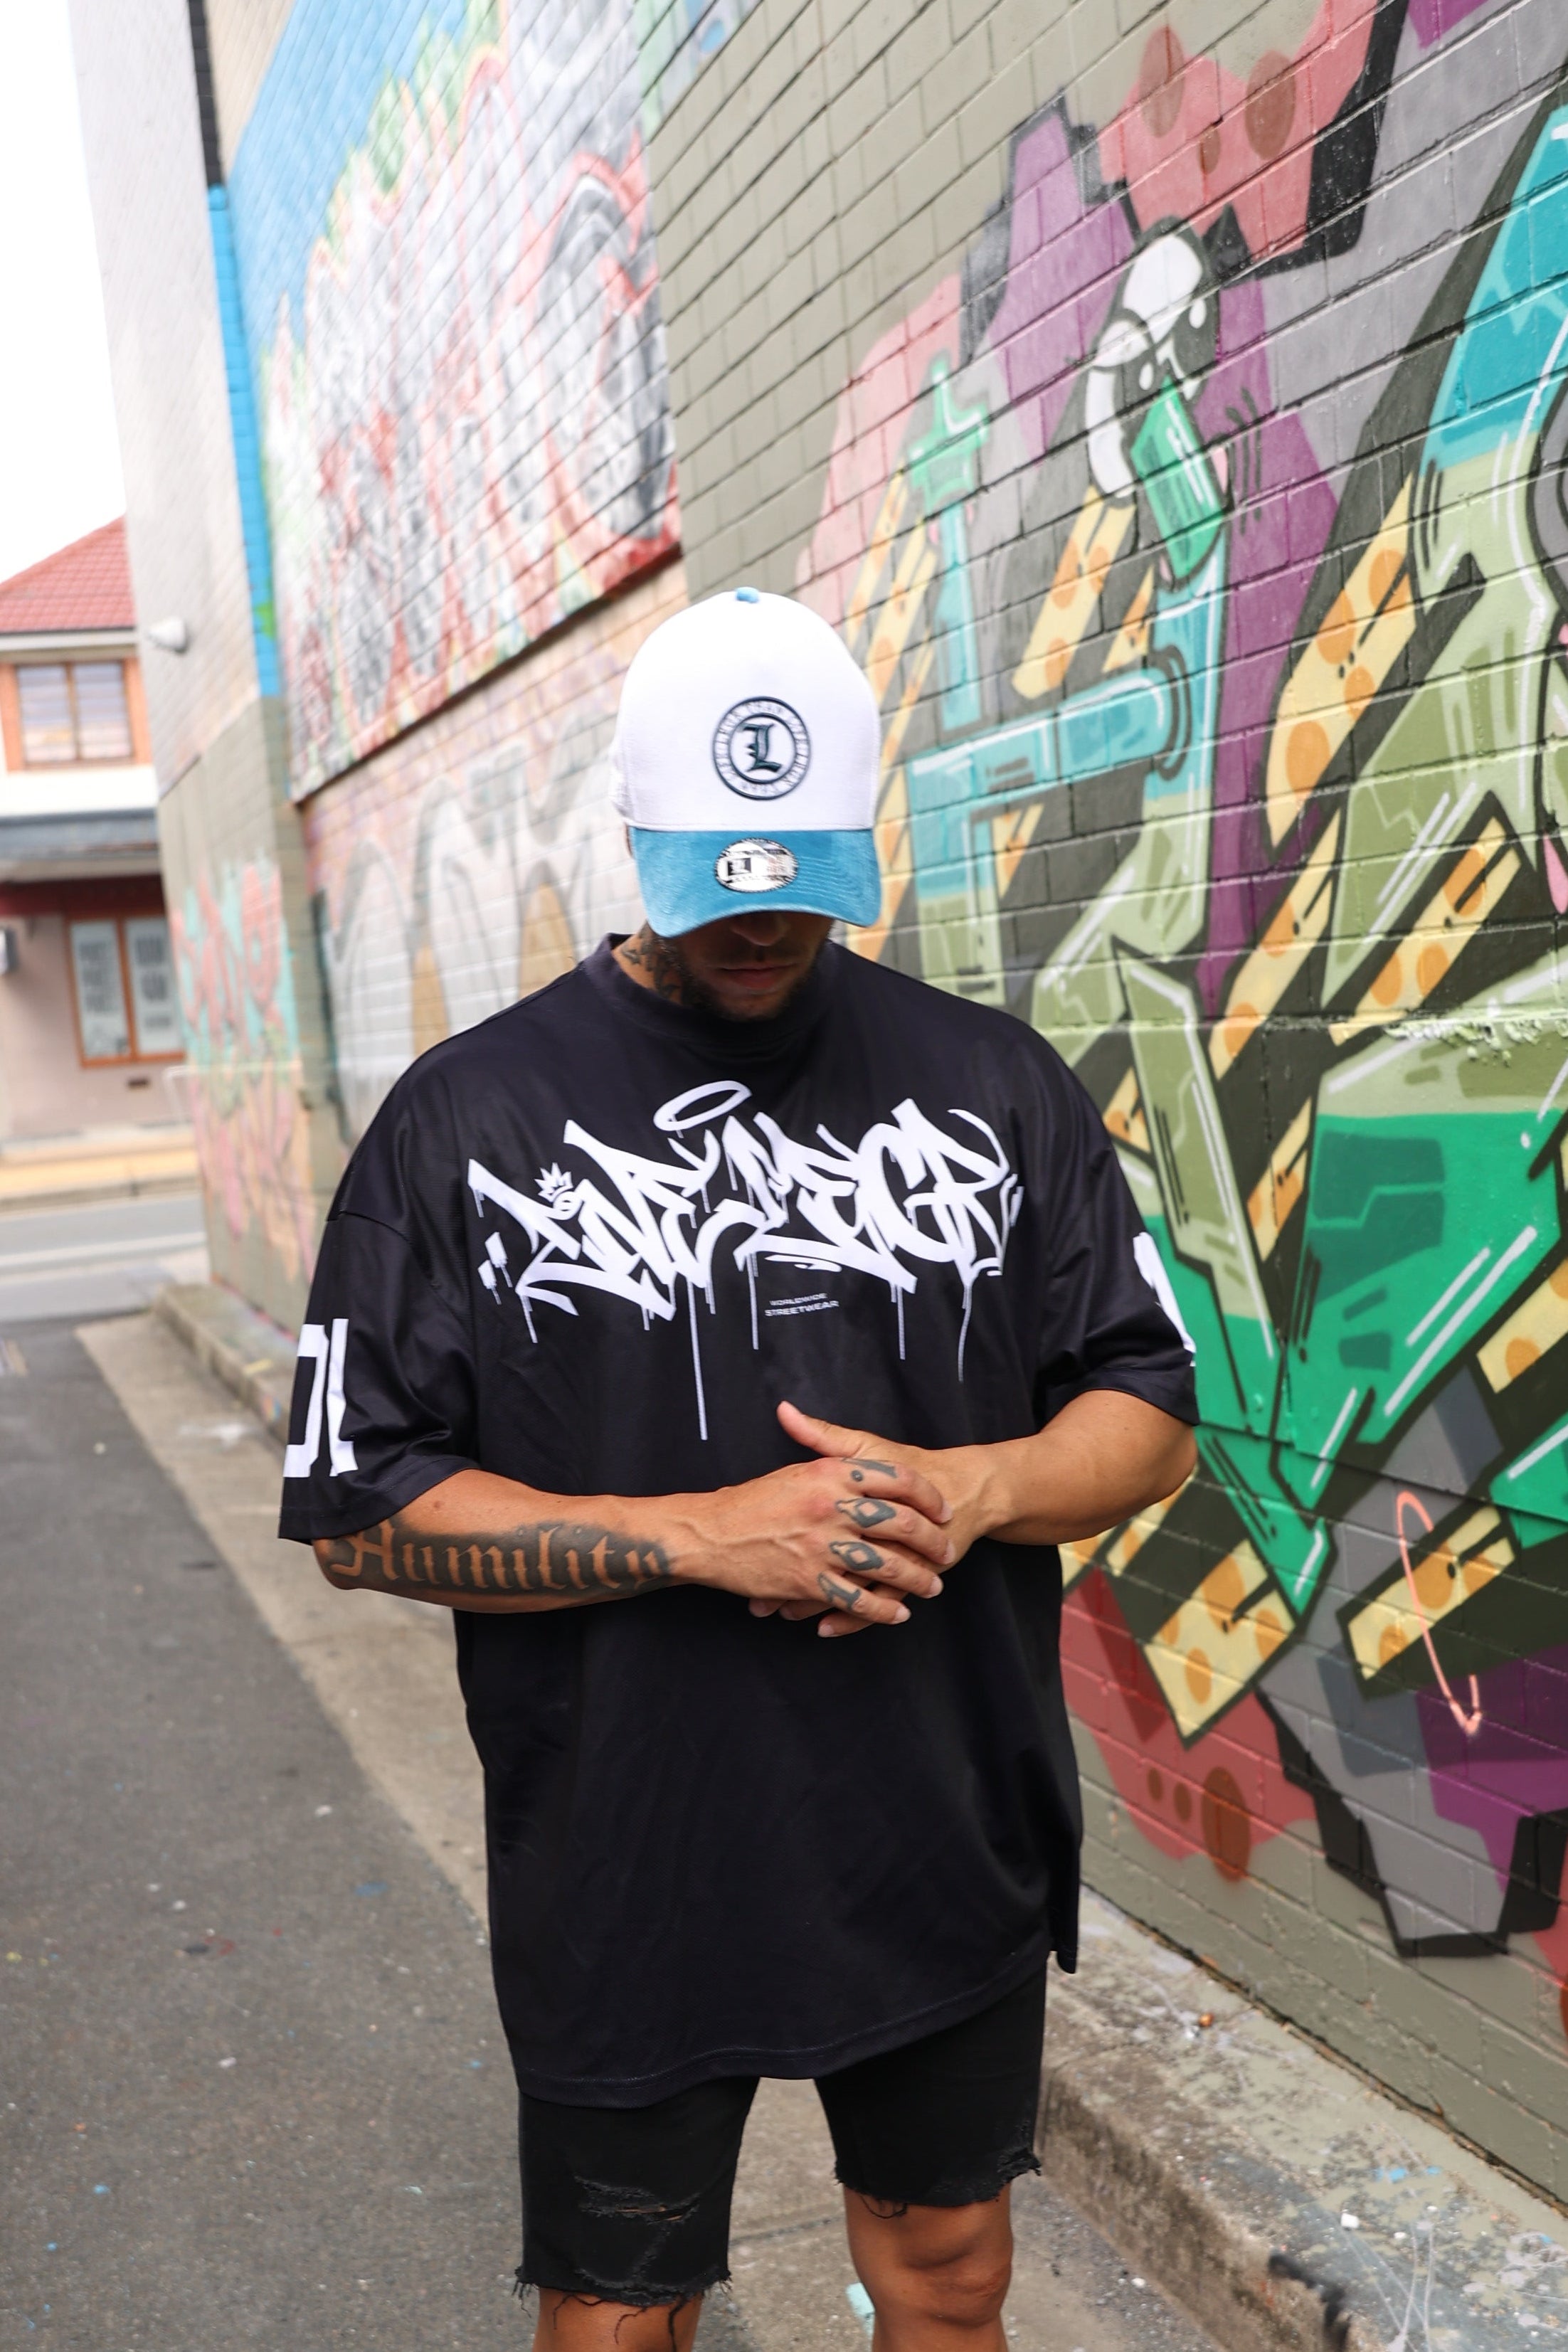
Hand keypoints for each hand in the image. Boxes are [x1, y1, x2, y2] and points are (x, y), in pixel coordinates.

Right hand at [671, 1407, 954, 1636]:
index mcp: (831, 1474)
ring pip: (886, 1566)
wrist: (708, 1534)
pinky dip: (882, 1610)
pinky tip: (898, 1613)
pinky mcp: (808, 1581)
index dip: (928, 1496)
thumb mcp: (794, 1469)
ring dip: (916, 1580)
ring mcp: (821, 1546)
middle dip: (932, 1541)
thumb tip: (859, 1446)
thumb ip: (827, 1455)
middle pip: (901, 1523)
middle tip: (947, 1551)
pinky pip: (858, 1600)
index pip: (897, 1480)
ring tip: (932, 1586)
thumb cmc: (751, 1501)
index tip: (943, 1509)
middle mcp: (831, 1507)